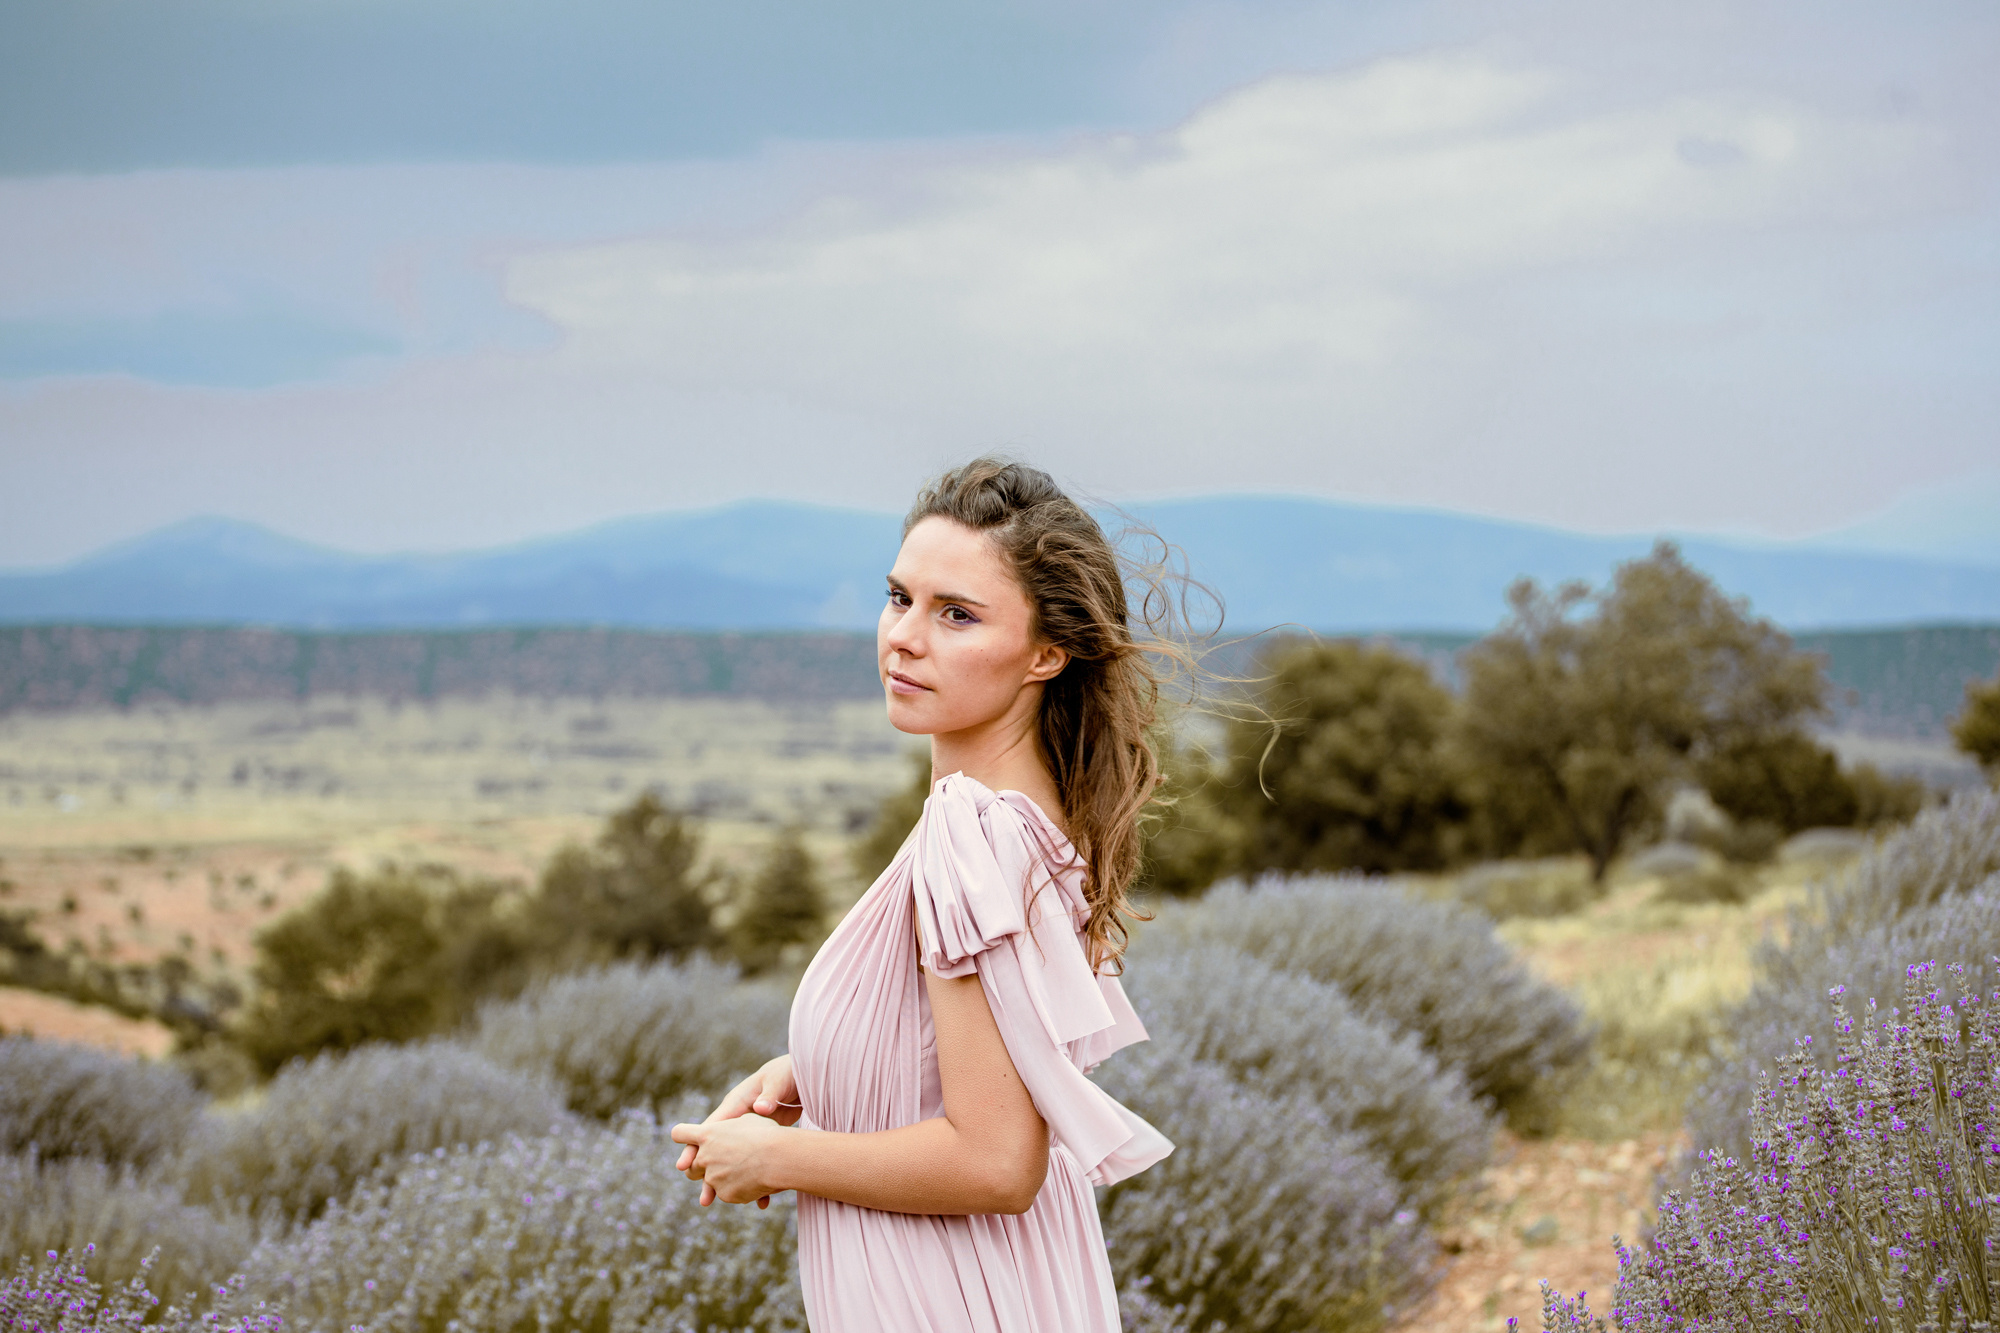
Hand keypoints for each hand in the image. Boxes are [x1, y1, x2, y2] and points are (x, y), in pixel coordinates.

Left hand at [671, 1114, 789, 1206]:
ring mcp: (713, 1178)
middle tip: (715, 1166)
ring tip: (741, 1176)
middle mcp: (704, 1156)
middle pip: (688, 1167)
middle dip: (699, 1168)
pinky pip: (727, 1194)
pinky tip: (754, 1185)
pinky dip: (738, 1191)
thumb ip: (731, 1127)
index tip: (687, 1139)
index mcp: (707, 1134)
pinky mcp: (724, 1194)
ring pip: (708, 1184)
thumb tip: (731, 1132)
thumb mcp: (748, 1120)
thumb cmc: (767, 1134)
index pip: (679, 1133)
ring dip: (719, 1181)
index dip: (682, 1136)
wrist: (779, 1158)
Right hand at [673, 1055, 798, 1205]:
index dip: (695, 1146)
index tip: (684, 1165)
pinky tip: (763, 1201)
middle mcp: (737, 1120)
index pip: (710, 1127)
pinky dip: (759, 1182)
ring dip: (723, 1182)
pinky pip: (755, 1163)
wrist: (801, 1077)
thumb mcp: (778, 1082)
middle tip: (701, 1196)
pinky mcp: (763, 1141)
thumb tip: (761, 1107)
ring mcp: (748, 1133)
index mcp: (736, 1104)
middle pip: (713, 1148)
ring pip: (731, 1160)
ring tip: (710, 1203)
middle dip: (703, 1172)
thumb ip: (769, 1095)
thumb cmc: (786, 1075)